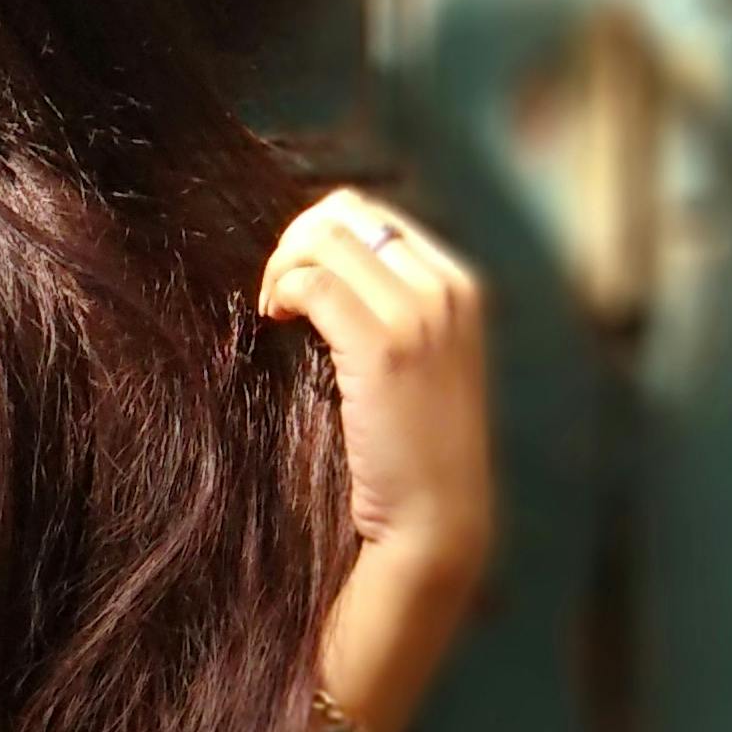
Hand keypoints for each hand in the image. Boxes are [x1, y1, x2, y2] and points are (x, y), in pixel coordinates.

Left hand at [257, 184, 492, 587]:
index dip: (319, 235)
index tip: (297, 279)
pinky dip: (281, 291)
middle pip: (346, 213)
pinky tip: (274, 321)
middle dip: (295, 240)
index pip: (373, 215)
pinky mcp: (384, 349)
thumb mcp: (424, 360)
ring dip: (283, 265)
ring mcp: (420, 316)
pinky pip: (312, 284)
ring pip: (325, 238)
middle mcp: (447, 289)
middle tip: (274, 291)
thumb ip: (394, 308)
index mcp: (459, 285)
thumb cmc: (415, 447)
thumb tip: (322, 268)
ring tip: (272, 308)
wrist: (437, 518)